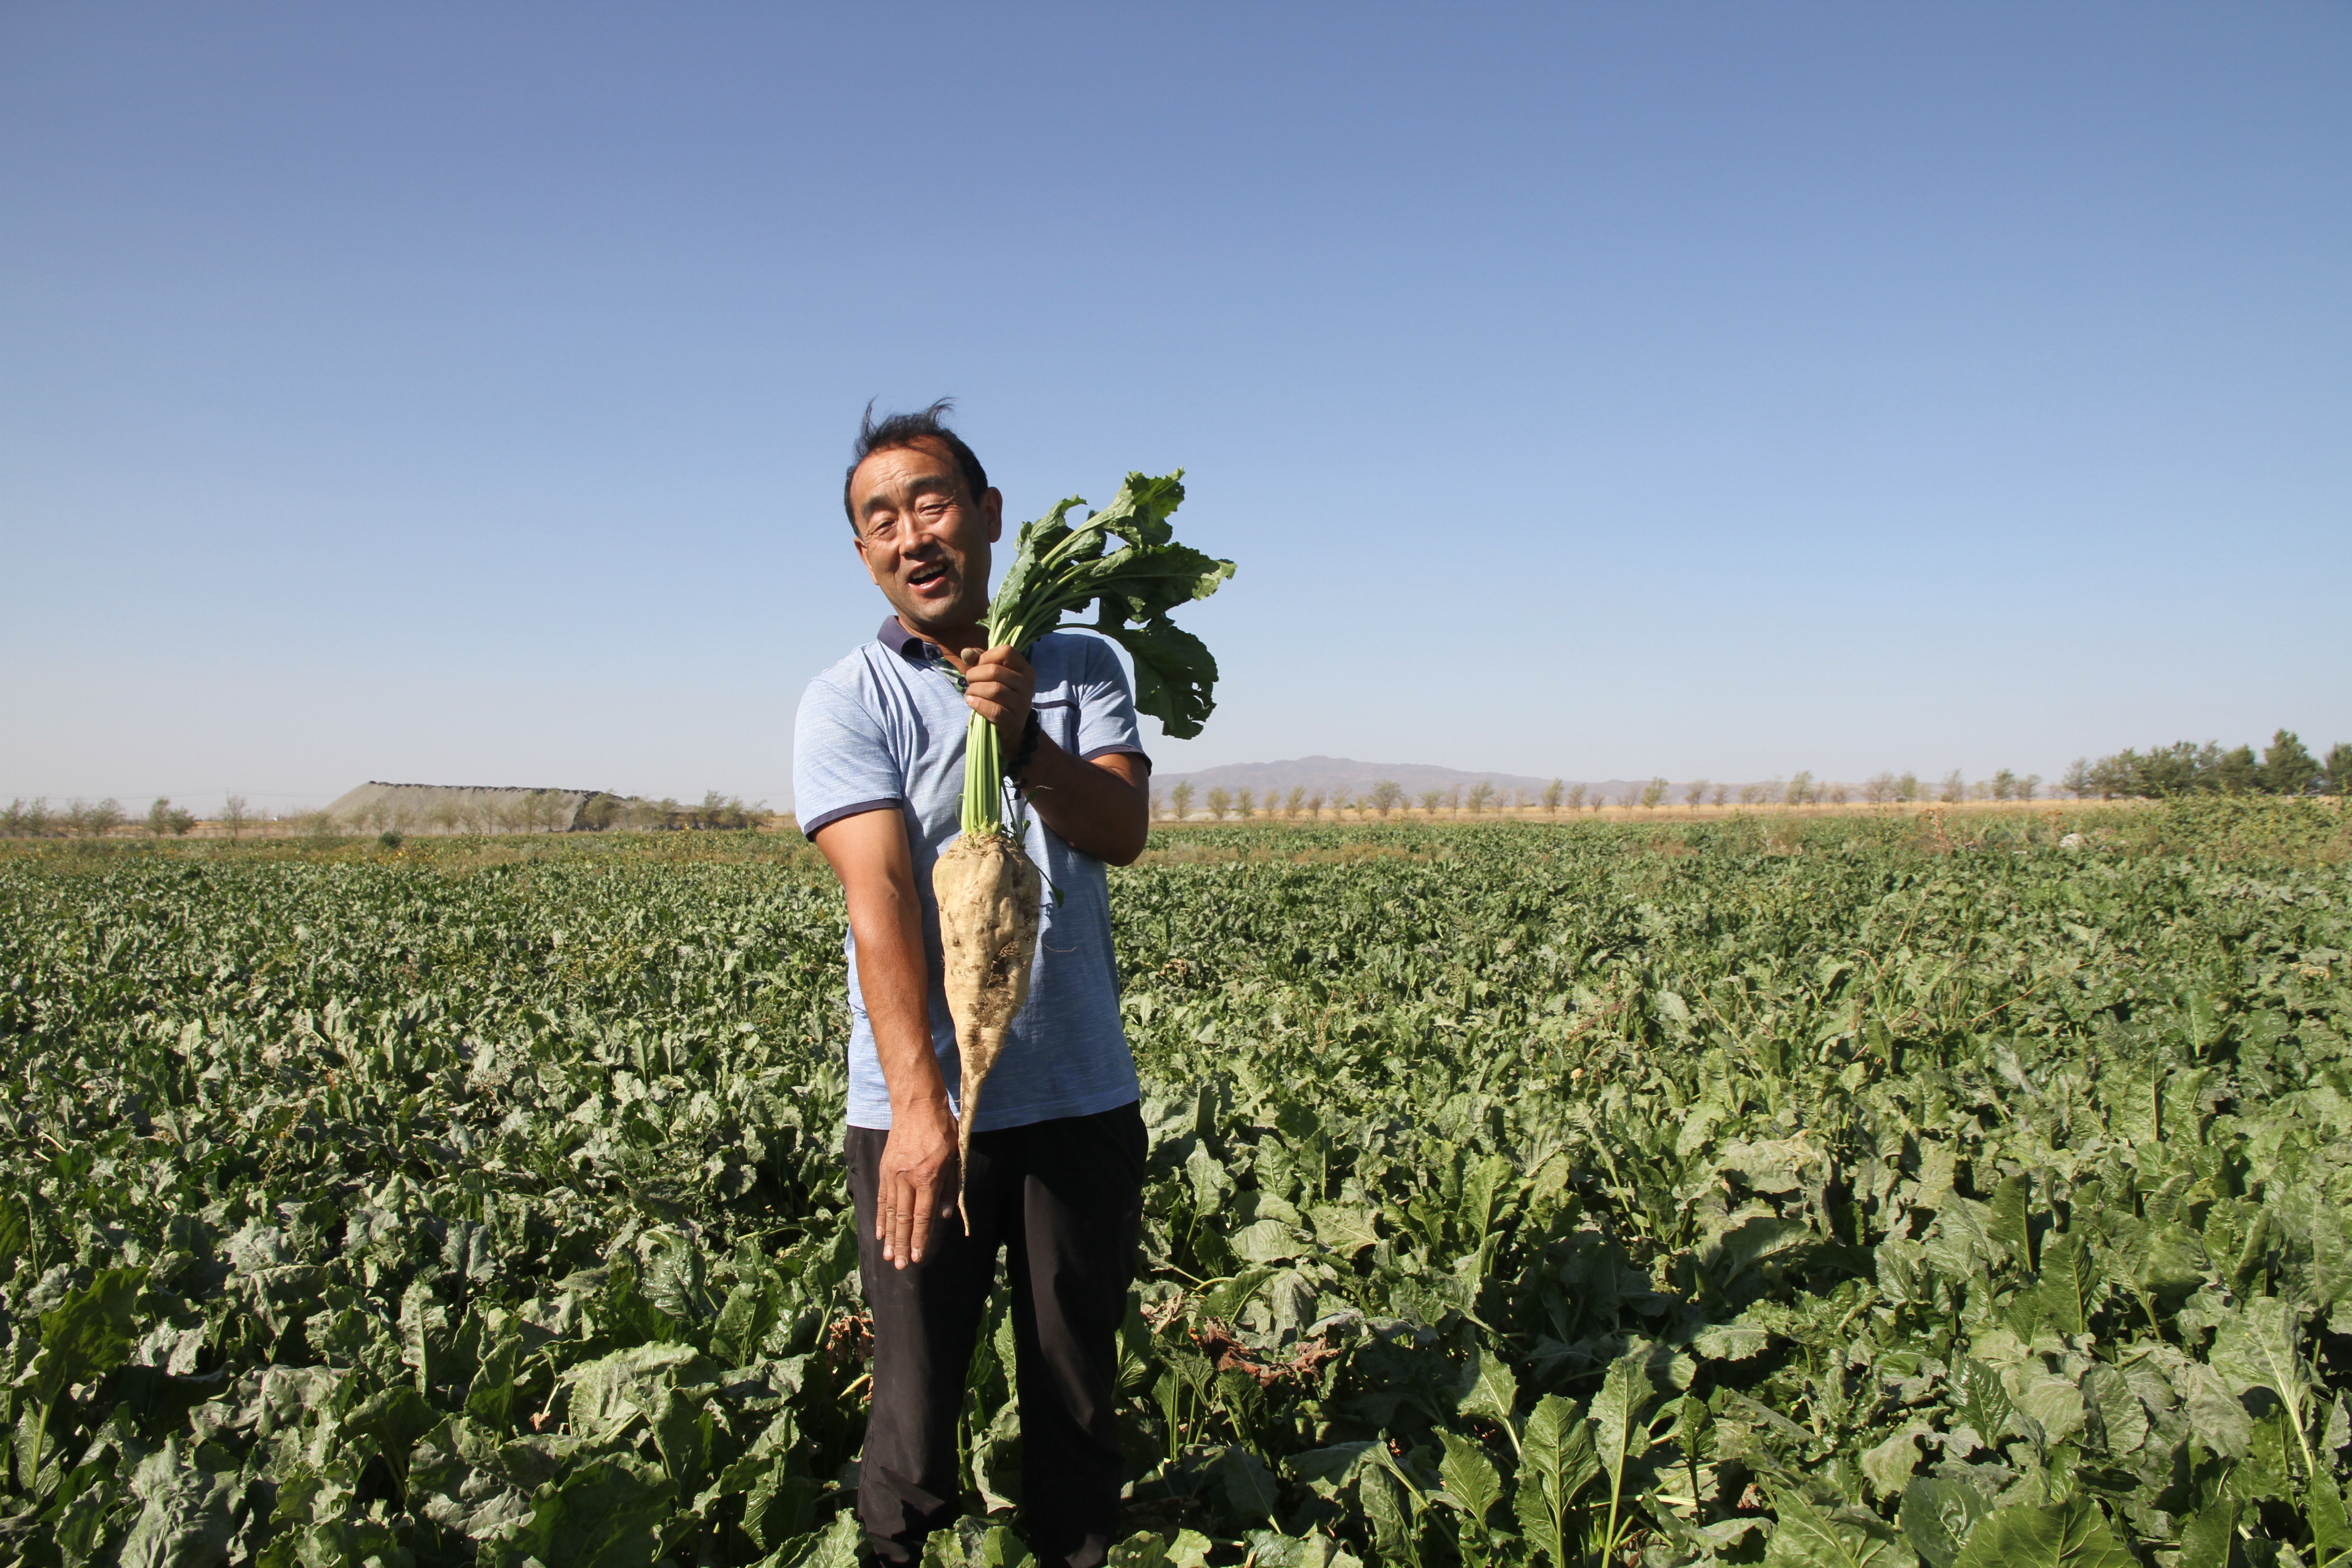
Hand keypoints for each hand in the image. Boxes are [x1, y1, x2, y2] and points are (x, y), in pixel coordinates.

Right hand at [878, 1096, 959, 1267]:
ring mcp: (893, 1175)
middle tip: (900, 1266)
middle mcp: (907, 1179)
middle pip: (904, 1220)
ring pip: (891, 1212)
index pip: (923, 1216)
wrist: (916, 1106)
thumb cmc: (942, 1130)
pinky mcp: (885, 1169)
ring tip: (888, 1256)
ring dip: (889, 1237)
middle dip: (903, 1245)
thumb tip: (946, 1215)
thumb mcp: (956, 1156)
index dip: (921, 1240)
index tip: (918, 1258)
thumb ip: (952, 1187)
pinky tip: (879, 1232)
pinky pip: (881, 1198)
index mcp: (928, 1177)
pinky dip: (880, 1217)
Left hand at [956, 645, 1034, 749]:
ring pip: (995, 690)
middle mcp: (1027, 684)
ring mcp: (1023, 704)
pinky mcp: (1016, 722)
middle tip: (969, 682)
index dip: (986, 656)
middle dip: (974, 675)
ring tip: (969, 694)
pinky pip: (995, 710)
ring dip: (974, 690)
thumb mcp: (990, 676)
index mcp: (1024, 669)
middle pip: (995, 670)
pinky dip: (978, 705)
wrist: (1010, 730)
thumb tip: (966, 652)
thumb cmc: (998, 698)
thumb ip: (978, 661)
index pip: (1006, 651)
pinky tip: (971, 703)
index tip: (978, 666)